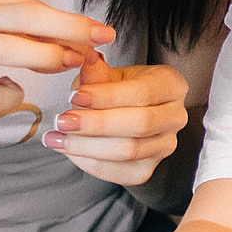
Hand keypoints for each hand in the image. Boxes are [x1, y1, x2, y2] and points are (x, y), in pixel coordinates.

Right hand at [0, 0, 113, 120]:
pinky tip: (10, 91)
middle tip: (101, 44)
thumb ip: (22, 25)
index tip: (101, 34)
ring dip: (47, 59)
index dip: (73, 23)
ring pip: (12, 49)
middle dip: (73, 31)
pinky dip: (11, 96)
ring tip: (66, 67)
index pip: (36, 5)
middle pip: (31, 18)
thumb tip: (76, 39)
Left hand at [45, 55, 187, 185]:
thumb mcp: (107, 75)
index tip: (74, 96)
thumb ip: (97, 72)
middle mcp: (176, 117)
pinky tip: (69, 151)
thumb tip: (86, 59)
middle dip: (96, 124)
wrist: (124, 113)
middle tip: (62, 121)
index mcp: (171, 85)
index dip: (107, 97)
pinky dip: (90, 162)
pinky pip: (118, 172)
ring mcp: (165, 146)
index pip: (142, 93)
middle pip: (140, 125)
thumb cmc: (117, 89)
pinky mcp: (148, 169)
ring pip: (129, 151)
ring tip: (56, 138)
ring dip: (87, 146)